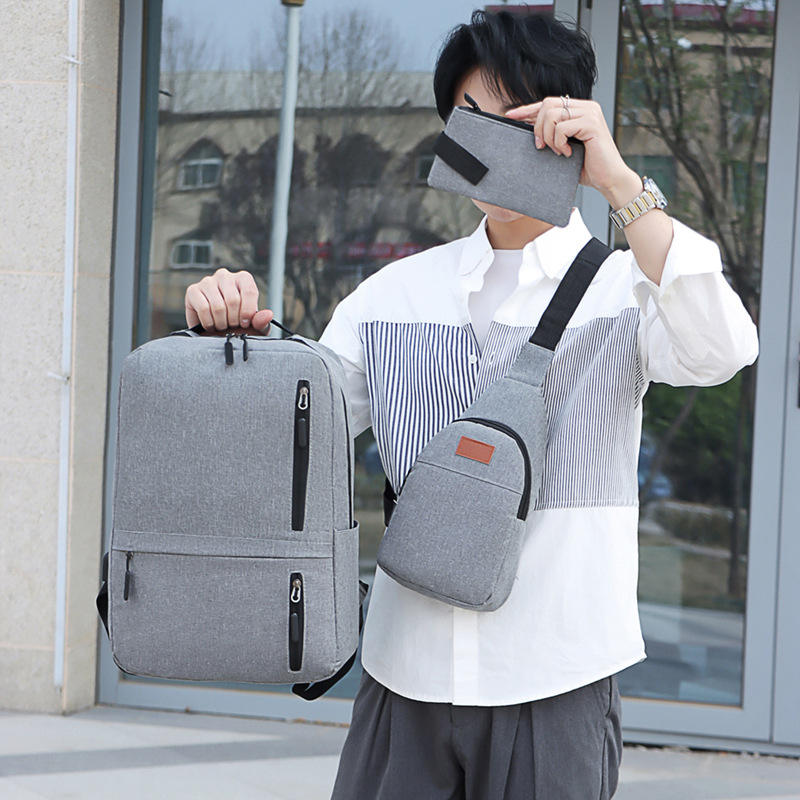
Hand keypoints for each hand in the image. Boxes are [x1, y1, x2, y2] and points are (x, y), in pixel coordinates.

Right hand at [184, 267, 273, 333]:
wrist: (215, 331)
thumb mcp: (253, 326)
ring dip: (221, 323)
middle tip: (231, 326)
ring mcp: (208, 281)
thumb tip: (268, 315)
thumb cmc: (236, 325)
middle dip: (234, 320)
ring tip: (221, 325)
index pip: (249, 292)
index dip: (248, 312)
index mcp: (243, 278)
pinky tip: (210, 324)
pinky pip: (203, 308)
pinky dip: (208, 322)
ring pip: (218, 306)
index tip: (244, 323)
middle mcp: (225, 276)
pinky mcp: (193, 290)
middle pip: (233, 300)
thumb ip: (261, 321)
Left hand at [504, 97, 635, 198]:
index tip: (510, 116)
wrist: (608, 179)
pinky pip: (562, 128)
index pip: (547, 103)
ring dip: (549, 137)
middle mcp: (586, 106)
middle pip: (547, 105)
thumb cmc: (587, 166)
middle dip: (538, 127)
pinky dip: (559, 143)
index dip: (527, 109)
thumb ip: (551, 135)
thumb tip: (526, 128)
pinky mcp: (592, 123)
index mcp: (578, 109)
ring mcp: (590, 113)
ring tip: (558, 151)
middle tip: (541, 146)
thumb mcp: (563, 147)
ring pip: (552, 115)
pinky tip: (567, 153)